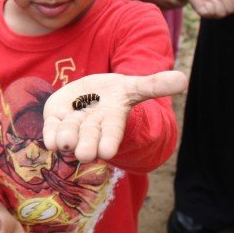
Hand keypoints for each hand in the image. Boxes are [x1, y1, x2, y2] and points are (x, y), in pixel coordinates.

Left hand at [42, 71, 187, 161]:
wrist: (89, 95)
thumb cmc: (113, 94)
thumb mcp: (133, 86)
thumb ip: (154, 84)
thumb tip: (183, 79)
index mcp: (111, 121)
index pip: (112, 134)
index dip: (109, 142)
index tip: (107, 153)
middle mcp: (91, 127)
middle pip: (89, 138)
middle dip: (86, 146)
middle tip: (83, 154)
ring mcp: (72, 125)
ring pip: (68, 135)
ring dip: (65, 139)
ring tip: (64, 143)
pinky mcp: (55, 120)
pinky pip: (51, 130)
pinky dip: (50, 135)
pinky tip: (50, 141)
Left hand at [183, 0, 233, 18]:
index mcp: (227, 6)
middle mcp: (221, 11)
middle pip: (230, 11)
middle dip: (226, 0)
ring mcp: (212, 14)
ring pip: (221, 14)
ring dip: (218, 3)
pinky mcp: (203, 14)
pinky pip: (211, 13)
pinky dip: (210, 5)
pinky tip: (206, 2)